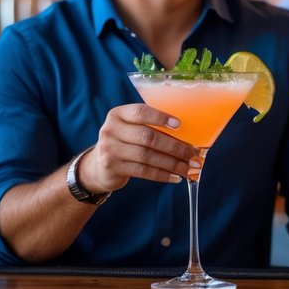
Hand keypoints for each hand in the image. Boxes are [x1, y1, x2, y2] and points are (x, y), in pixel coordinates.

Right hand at [77, 104, 199, 192]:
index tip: (180, 125)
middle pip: (148, 137)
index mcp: (118, 114)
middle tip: (193, 153)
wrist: (96, 166)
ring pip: (148, 156)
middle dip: (174, 146)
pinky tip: (176, 177)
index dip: (161, 118)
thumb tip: (188, 133)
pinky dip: (162, 174)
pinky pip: (143, 171)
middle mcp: (111, 130)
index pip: (141, 112)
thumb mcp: (129, 128)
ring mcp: (110, 149)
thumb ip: (149, 126)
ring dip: (172, 163)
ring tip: (189, 168)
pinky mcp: (112, 168)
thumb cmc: (124, 142)